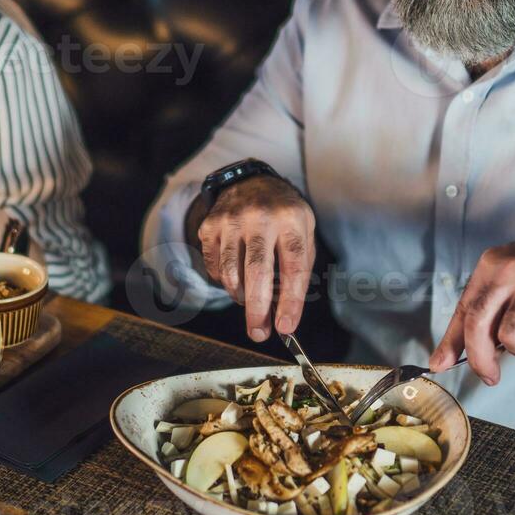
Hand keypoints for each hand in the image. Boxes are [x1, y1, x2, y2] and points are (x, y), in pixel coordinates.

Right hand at [196, 174, 315, 341]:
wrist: (251, 181)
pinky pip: (214, 267)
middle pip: (257, 271)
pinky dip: (225, 281)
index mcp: (291, 219)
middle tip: (258, 333)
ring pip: (231, 272)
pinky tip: (235, 277)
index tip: (286, 327)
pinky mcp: (210, 225)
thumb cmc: (283, 216)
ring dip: (240, 297)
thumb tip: (285, 317)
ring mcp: (231, 219)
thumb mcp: (304, 232)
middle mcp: (260, 217)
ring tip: (248, 301)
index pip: (293, 267)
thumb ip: (299, 270)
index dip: (290, 301)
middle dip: (257, 309)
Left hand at [429, 228, 514, 385]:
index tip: (439, 364)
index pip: (463, 308)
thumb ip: (493, 307)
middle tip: (490, 376)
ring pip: (511, 336)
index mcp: (492, 265)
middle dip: (480, 359)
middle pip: (478, 325)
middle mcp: (508, 269)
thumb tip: (461, 348)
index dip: (450, 341)